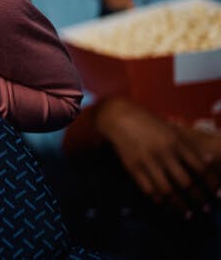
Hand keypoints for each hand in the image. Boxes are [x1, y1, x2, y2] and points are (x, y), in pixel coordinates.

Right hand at [95, 97, 219, 215]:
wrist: (119, 117)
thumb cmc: (149, 122)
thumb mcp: (172, 129)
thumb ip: (189, 145)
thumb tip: (209, 160)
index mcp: (176, 142)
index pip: (200, 167)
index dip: (210, 183)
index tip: (217, 194)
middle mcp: (163, 153)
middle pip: (185, 182)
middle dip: (197, 198)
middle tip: (204, 208)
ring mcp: (147, 161)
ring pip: (167, 190)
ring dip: (179, 205)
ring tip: (187, 213)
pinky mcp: (133, 167)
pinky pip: (148, 189)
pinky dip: (159, 201)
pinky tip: (166, 205)